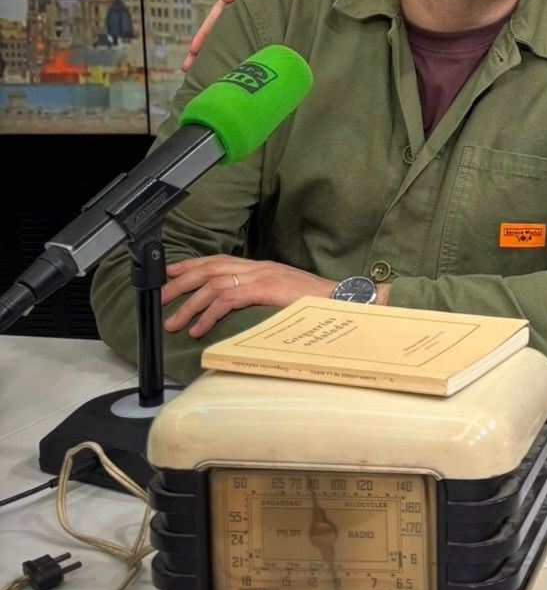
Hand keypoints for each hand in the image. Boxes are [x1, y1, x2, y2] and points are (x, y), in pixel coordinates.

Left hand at [161, 255, 333, 339]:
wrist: (343, 300)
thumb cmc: (316, 303)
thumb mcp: (284, 295)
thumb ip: (261, 295)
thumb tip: (238, 308)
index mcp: (261, 267)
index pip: (217, 260)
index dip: (190, 265)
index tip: (169, 273)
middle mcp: (258, 267)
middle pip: (208, 269)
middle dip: (180, 284)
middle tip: (160, 300)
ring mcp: (262, 277)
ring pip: (212, 285)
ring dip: (188, 305)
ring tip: (173, 323)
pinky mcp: (265, 290)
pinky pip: (227, 300)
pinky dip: (208, 315)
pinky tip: (198, 329)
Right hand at [181, 0, 271, 69]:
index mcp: (235, 3)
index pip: (214, 19)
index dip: (203, 35)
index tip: (193, 50)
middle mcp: (237, 16)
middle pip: (216, 35)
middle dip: (200, 52)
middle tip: (186, 68)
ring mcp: (247, 26)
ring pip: (227, 43)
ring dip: (212, 58)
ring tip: (198, 75)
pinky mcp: (260, 34)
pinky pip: (242, 48)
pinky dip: (232, 59)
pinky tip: (226, 72)